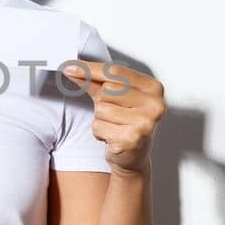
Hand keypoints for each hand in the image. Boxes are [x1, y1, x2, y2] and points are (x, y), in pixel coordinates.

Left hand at [59, 59, 166, 177]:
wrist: (133, 158)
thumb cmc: (125, 124)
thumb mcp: (114, 98)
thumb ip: (95, 82)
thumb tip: (72, 68)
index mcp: (153, 88)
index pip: (116, 72)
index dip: (90, 69)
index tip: (70, 66)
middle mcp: (154, 104)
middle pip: (107, 90)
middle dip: (102, 102)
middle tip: (114, 115)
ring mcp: (145, 122)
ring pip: (101, 109)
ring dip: (100, 119)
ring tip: (114, 127)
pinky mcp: (131, 139)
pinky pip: (99, 126)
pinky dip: (99, 132)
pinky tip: (112, 137)